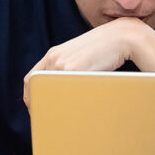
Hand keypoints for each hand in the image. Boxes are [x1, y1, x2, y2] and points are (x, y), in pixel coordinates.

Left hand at [23, 18, 144, 106]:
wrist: (122, 36)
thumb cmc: (107, 48)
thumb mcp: (82, 56)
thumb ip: (71, 68)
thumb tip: (68, 90)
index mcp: (54, 54)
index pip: (32, 77)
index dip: (31, 94)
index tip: (37, 106)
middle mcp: (54, 57)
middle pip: (34, 85)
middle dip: (35, 103)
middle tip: (43, 117)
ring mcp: (62, 63)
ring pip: (47, 90)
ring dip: (50, 105)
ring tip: (56, 118)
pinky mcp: (73, 69)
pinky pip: (63, 91)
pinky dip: (64, 103)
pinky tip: (70, 111)